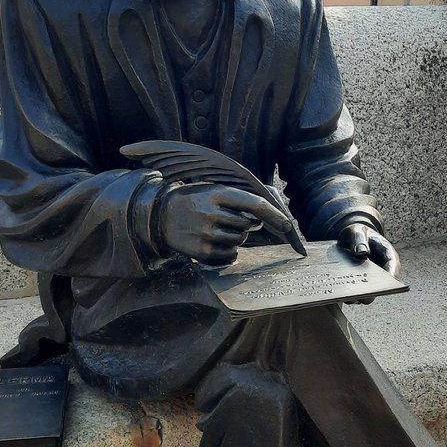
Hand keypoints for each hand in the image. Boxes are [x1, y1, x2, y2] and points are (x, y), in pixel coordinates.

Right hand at [159, 184, 291, 265]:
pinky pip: (230, 256)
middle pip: (247, 225)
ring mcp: (205, 234)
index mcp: (216, 193)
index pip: (253, 204)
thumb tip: (268, 215)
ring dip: (235, 238)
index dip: (273, 214)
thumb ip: (239, 199)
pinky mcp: (201, 252)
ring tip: (216, 230)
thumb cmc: (194, 201)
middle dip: (242, 225)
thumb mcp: (213, 190)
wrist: (159, 216)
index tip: (287, 224)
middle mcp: (211, 213)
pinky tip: (213, 242)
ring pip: (239, 241)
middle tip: (225, 220)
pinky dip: (228, 252)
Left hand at [337, 222, 400, 302]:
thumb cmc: (357, 234)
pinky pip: (354, 295)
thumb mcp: (357, 231)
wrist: (349, 239)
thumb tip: (361, 252)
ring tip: (344, 291)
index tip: (385, 284)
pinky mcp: (358, 287)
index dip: (391, 278)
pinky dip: (346, 294)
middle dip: (370, 291)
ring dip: (356, 295)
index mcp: (388, 256)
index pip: (393, 268)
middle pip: (380, 287)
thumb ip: (359, 240)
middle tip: (358, 290)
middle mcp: (382, 272)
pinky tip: (337, 290)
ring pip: (366, 295)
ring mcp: (370, 281)